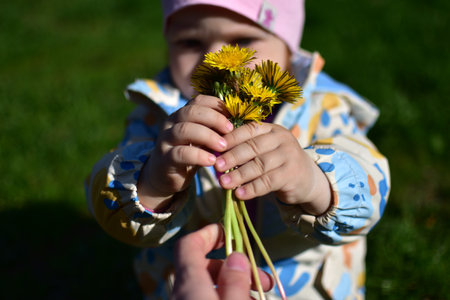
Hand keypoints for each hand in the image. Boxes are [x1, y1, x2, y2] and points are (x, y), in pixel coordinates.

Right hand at [137, 95, 232, 209]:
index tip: (232, 115)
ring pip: (184, 130)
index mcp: (182, 114)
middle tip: (230, 129)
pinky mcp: (165, 158)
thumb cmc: (190, 154)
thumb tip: (240, 120)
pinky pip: (181, 153)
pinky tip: (212, 160)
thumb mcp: (202, 139)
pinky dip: (198, 156)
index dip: (216, 105)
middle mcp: (171, 123)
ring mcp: (166, 140)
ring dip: (207, 136)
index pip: (198, 100)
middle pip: (190, 111)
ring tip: (223, 146)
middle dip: (214, 118)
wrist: (165, 177)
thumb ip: (214, 129)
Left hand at [172, 223, 272, 299]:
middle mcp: (181, 293)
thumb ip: (235, 282)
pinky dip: (225, 296)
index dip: (208, 233)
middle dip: (236, 268)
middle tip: (263, 280)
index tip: (230, 233)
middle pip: (204, 267)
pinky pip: (205, 298)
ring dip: (235, 285)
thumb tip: (236, 257)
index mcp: (189, 283)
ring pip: (208, 286)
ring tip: (260, 295)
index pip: (189, 244)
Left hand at [215, 122, 331, 214]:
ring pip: (259, 165)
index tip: (215, 148)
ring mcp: (289, 156)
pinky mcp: (292, 174)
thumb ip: (247, 148)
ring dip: (239, 175)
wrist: (307, 178)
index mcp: (272, 129)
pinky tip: (239, 194)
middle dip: (232, 157)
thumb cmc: (278, 162)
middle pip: (253, 147)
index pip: (249, 130)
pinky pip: (267, 182)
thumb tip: (217, 155)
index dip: (231, 138)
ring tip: (223, 183)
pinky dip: (252, 189)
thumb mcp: (265, 150)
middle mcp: (282, 139)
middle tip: (216, 166)